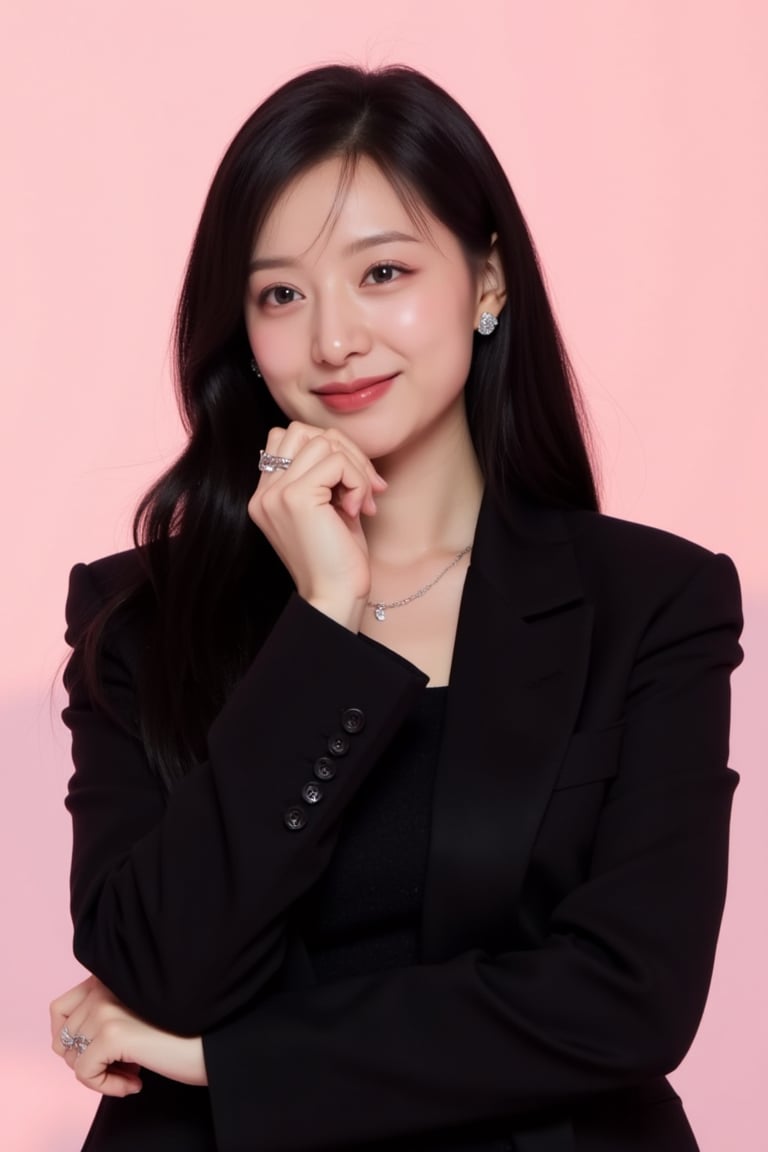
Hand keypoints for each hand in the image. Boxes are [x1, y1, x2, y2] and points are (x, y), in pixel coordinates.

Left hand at [50, 975, 206, 1095]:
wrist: (211, 1040)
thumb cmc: (180, 1030)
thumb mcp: (133, 1012)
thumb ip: (103, 1012)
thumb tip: (68, 1045)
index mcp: (107, 976)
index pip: (59, 1009)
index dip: (71, 1039)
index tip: (99, 1053)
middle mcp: (102, 986)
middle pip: (62, 1039)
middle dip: (88, 1061)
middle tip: (122, 1065)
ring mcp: (105, 1008)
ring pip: (72, 1059)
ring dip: (100, 1075)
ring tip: (132, 1073)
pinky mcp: (111, 1033)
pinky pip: (84, 1074)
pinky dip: (106, 1087)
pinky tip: (135, 1083)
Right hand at [249, 422, 386, 630]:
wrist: (335, 597)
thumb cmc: (338, 561)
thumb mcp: (330, 509)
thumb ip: (326, 475)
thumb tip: (344, 445)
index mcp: (266, 495)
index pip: (289, 438)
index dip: (328, 450)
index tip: (353, 484)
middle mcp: (264, 493)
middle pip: (303, 430)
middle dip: (345, 451)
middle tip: (368, 488)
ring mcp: (275, 494)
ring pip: (323, 441)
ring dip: (355, 467)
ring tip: (363, 502)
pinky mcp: (295, 498)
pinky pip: (336, 461)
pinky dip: (357, 481)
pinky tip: (358, 511)